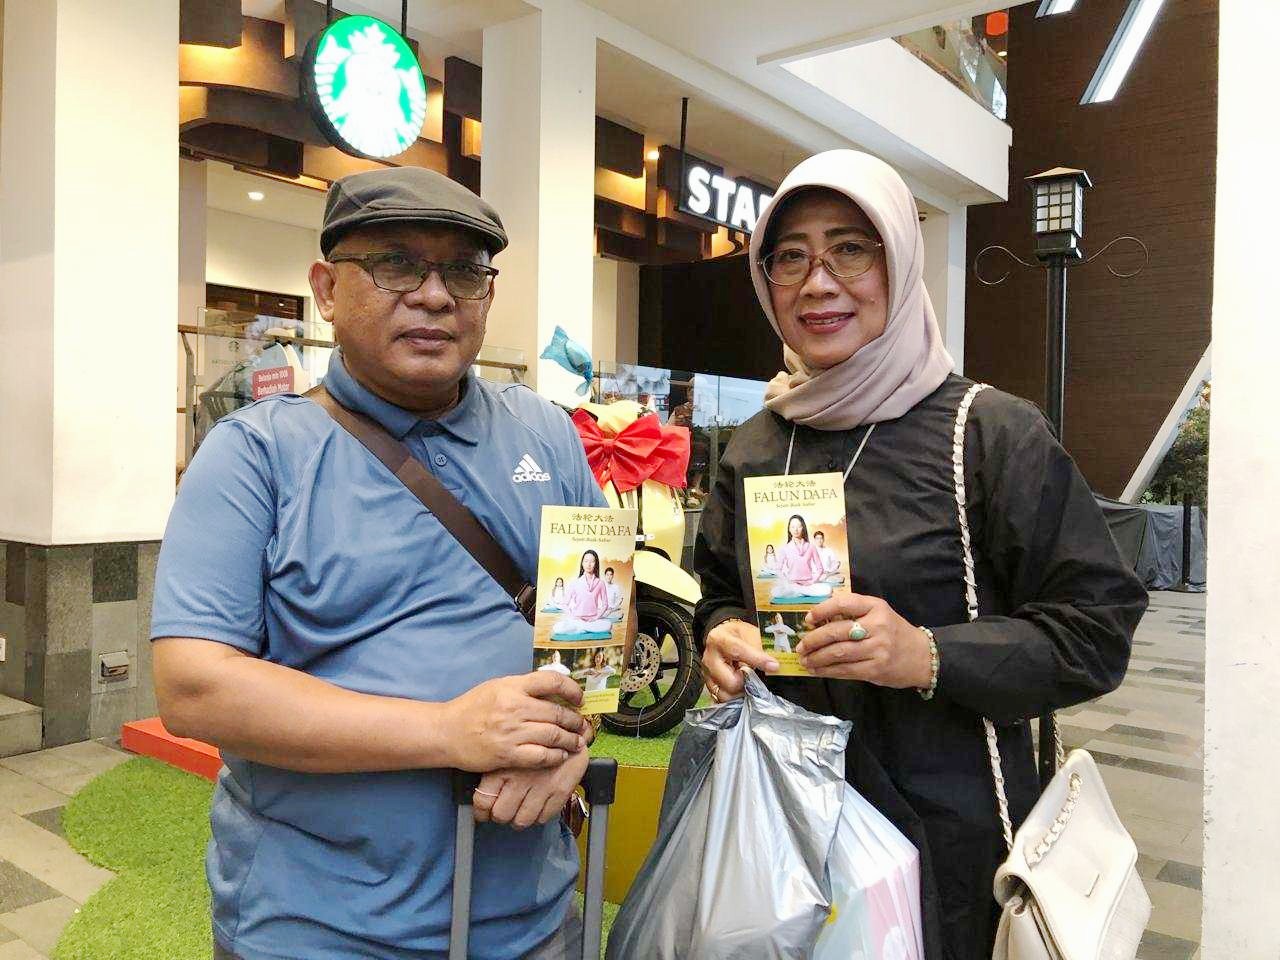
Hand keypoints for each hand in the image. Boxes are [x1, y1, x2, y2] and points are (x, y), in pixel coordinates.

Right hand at [441, 672, 587, 771]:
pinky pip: (541, 756)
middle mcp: (515, 707)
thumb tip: (553, 692)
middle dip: (576, 722)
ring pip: (554, 736)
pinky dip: (555, 756)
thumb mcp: (497, 687)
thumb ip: (523, 688)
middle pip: (558, 713)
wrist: (446, 732)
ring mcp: (512, 732)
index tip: (578, 699)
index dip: (572, 690)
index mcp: (513, 686)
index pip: (552, 681)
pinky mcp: (508, 754)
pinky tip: (559, 756)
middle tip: (582, 726)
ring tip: (576, 742)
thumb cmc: (472, 708)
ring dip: (570, 740)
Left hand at [473, 748, 589, 828]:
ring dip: (520, 819)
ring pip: (522, 821)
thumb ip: (495, 767)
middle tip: (504, 811)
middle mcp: (520, 778)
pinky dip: (539, 816)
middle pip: (501, 815)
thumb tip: (482, 790)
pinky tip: (537, 807)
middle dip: (501, 817)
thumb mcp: (509, 747)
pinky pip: (544, 817)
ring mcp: (540, 786)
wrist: (571, 730)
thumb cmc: (537, 739)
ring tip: (521, 811)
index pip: (483, 801)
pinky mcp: (560, 791)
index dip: (481, 813)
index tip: (483, 814)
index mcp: (503, 766)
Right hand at [701, 618, 777, 700]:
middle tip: (754, 675)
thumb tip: (773, 667)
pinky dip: (734, 698)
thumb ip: (760, 649)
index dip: (758, 660)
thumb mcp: (751, 633)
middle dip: (747, 682)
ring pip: (726, 695)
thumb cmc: (738, 635)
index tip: (774, 666)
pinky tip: (741, 689)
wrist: (724, 637)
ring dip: (741, 692)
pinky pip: (722, 700)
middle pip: (731, 681)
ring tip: (748, 682)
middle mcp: (709, 659)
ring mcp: (707, 675)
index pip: (737, 651)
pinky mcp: (710, 687)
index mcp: (719, 640)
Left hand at [797, 594, 931, 688]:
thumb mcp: (879, 613)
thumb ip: (854, 613)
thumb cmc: (894, 632)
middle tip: (801, 646)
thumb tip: (818, 620)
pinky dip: (828, 671)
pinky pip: (846, 670)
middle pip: (837, 631)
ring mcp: (877, 648)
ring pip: (838, 653)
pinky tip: (817, 671)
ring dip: (817, 658)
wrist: (922, 656)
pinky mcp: (876, 669)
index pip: (844, 603)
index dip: (822, 610)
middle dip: (813, 640)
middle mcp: (877, 626)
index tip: (808, 619)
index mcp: (876, 607)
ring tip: (805, 660)